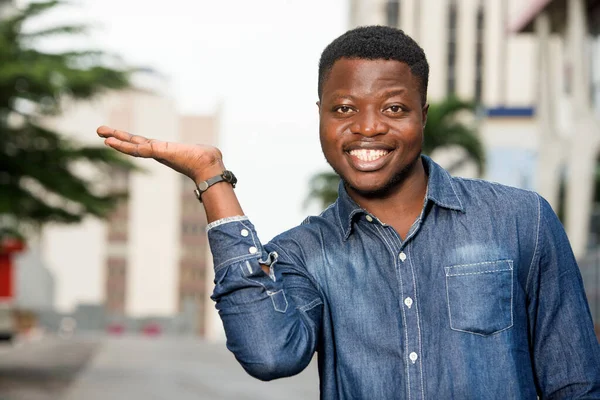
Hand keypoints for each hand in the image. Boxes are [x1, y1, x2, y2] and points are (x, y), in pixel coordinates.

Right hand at [97, 126, 224, 182]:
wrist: (209, 166)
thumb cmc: (207, 159)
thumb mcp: (199, 150)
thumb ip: (199, 151)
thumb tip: (211, 152)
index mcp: (165, 150)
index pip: (142, 144)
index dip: (129, 140)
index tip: (116, 136)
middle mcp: (158, 153)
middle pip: (133, 144)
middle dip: (117, 139)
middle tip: (100, 132)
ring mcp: (157, 154)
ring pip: (132, 146)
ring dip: (116, 140)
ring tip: (101, 134)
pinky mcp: (159, 153)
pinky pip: (138, 148)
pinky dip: (124, 145)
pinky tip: (111, 141)